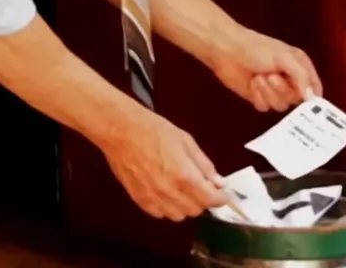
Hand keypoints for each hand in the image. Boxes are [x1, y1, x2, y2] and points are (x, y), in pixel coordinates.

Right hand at [99, 110, 227, 220]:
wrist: (122, 131)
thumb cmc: (156, 130)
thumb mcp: (186, 141)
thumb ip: (204, 165)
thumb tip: (219, 182)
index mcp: (184, 174)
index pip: (209, 199)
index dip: (220, 199)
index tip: (223, 194)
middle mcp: (169, 191)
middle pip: (196, 210)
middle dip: (204, 201)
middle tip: (203, 188)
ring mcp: (153, 197)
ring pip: (178, 216)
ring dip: (186, 206)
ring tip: (184, 191)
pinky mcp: (139, 200)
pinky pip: (160, 214)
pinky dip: (168, 208)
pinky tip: (168, 195)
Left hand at [208, 27, 323, 112]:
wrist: (227, 50)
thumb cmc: (256, 48)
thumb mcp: (284, 57)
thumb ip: (301, 76)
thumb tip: (312, 98)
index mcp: (300, 67)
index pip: (315, 89)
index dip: (311, 97)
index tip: (304, 99)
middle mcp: (290, 80)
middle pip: (296, 100)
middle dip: (281, 89)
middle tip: (270, 76)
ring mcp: (274, 90)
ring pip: (280, 105)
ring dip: (268, 92)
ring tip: (258, 77)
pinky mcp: (259, 97)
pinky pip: (265, 107)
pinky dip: (258, 96)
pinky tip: (252, 83)